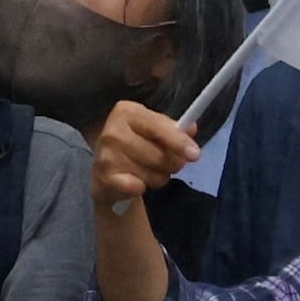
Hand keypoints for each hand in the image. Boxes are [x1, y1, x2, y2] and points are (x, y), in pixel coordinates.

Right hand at [89, 97, 200, 216]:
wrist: (107, 173)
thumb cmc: (135, 146)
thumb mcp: (154, 130)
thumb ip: (174, 129)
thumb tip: (191, 128)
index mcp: (126, 112)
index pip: (158, 127)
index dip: (178, 141)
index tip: (195, 154)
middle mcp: (112, 131)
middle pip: (158, 155)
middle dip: (171, 164)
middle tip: (169, 165)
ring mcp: (106, 156)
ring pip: (151, 175)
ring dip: (157, 178)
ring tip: (147, 173)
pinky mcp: (104, 178)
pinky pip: (138, 187)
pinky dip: (141, 188)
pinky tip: (134, 183)